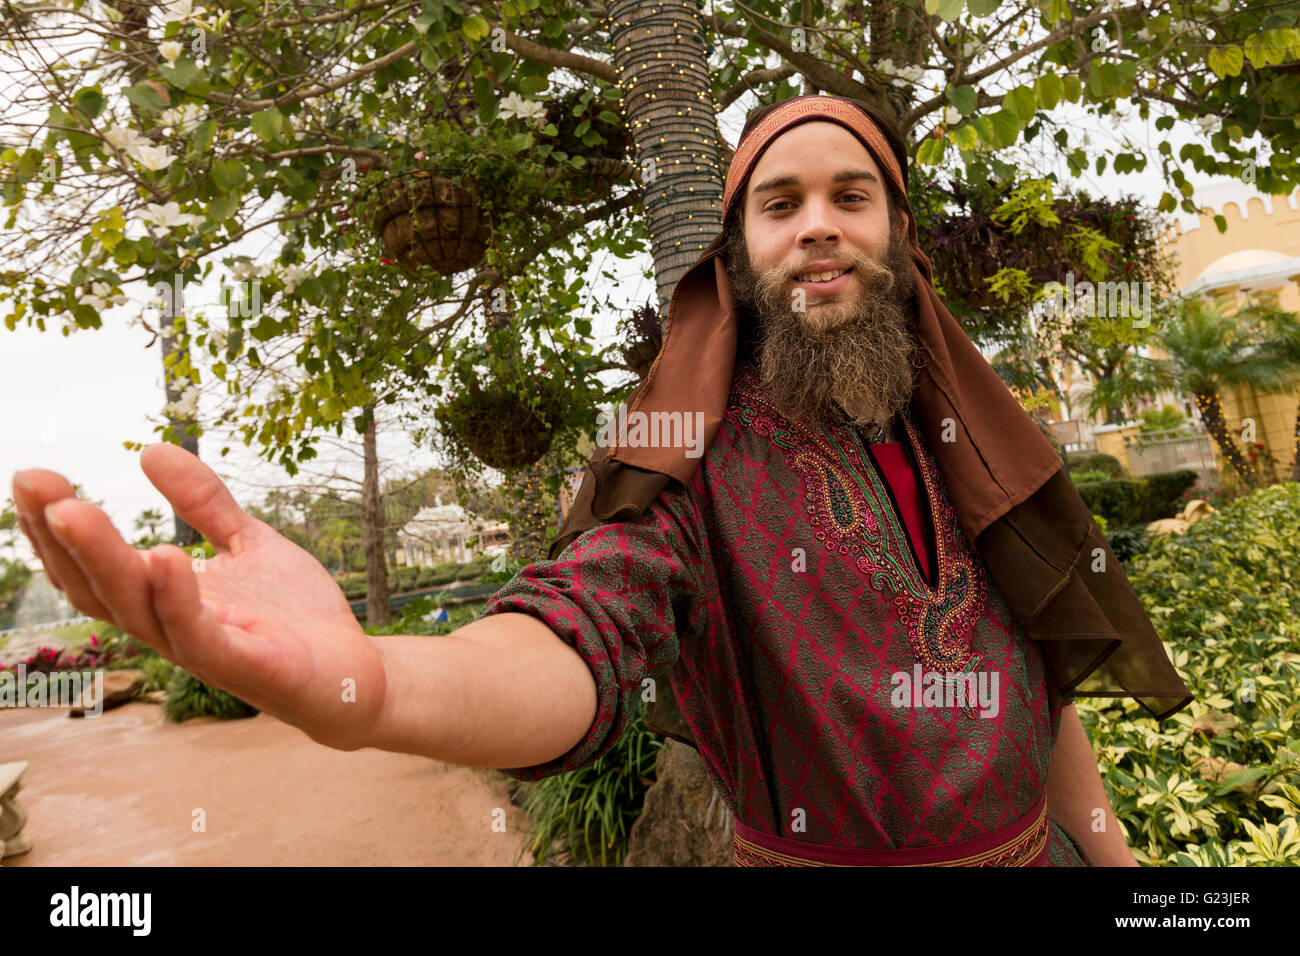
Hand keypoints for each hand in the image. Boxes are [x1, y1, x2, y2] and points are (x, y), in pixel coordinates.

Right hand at [11, 444, 385, 749]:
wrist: (353, 670)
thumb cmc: (294, 615)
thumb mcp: (248, 542)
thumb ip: (204, 503)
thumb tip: (150, 449)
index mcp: (163, 600)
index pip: (93, 567)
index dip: (57, 528)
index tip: (32, 477)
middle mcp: (170, 628)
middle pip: (98, 586)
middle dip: (62, 536)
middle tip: (33, 481)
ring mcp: (204, 650)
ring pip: (137, 609)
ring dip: (103, 560)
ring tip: (73, 510)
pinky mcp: (244, 666)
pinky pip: (199, 636)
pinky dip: (178, 599)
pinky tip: (165, 557)